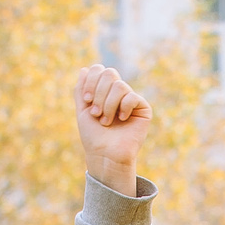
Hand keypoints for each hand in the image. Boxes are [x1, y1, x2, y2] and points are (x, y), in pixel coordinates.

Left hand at [75, 64, 150, 194]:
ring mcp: (131, 100)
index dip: (91, 81)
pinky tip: (121, 120)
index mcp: (104, 90)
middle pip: (110, 73)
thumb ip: (81, 90)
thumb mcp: (82, 111)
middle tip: (95, 113)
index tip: (86, 100)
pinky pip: (132, 97)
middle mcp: (118, 93)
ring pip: (119, 86)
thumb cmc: (94, 136)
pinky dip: (122, 108)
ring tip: (106, 121)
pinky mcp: (143, 109)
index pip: (99, 70)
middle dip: (99, 93)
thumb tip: (84, 69)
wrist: (105, 155)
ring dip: (108, 105)